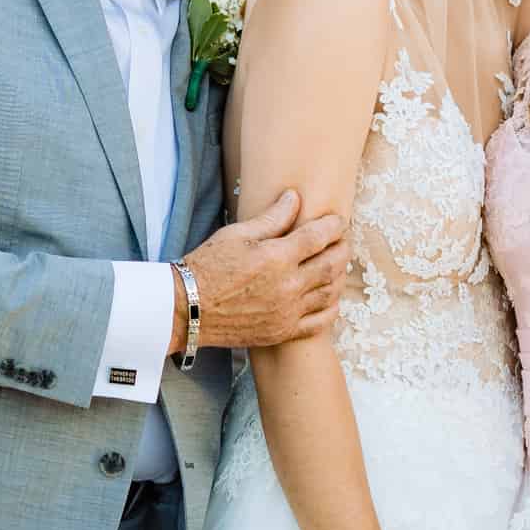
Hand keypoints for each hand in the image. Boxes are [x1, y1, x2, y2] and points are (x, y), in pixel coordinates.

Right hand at [181, 190, 348, 350]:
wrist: (186, 309)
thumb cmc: (208, 266)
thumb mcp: (237, 234)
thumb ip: (272, 218)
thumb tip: (295, 197)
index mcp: (277, 258)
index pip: (319, 237)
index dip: (333, 226)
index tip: (338, 221)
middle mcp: (288, 286)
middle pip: (331, 265)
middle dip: (342, 249)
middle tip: (343, 241)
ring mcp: (287, 312)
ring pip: (330, 292)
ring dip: (339, 276)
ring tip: (337, 265)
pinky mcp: (282, 332)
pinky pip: (320, 322)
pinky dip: (331, 308)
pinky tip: (330, 298)